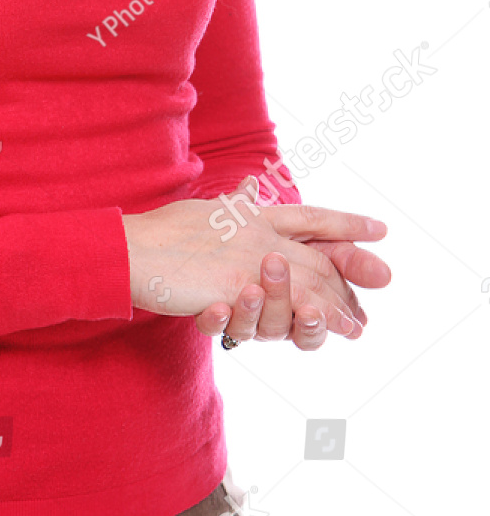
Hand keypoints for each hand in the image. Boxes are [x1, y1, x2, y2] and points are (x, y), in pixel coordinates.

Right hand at [122, 191, 387, 338]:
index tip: (379, 229)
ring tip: (357, 324)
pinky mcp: (235, 288)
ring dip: (335, 306)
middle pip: (318, 253)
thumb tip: (245, 188)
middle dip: (354, 269)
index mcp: (251, 216)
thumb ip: (232, 207)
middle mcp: (258, 234)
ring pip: (308, 285)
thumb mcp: (204, 211)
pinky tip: (320, 327)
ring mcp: (249, 261)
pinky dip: (305, 321)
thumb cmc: (158, 235)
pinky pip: (280, 309)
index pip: (308, 216)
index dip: (345, 223)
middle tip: (385, 280)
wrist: (129, 250)